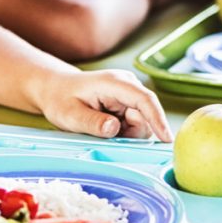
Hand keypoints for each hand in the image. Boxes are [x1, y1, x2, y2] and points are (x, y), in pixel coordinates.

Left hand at [34, 69, 172, 142]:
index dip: (157, 119)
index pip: (144, 100)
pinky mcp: (128, 104)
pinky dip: (123, 133)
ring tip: (100, 130)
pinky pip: (134, 125)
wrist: (55, 90)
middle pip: (146, 115)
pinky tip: (105, 130)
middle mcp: (127, 86)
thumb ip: (91, 122)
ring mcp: (129, 95)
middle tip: (106, 137)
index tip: (166, 139)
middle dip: (132, 133)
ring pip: (141, 123)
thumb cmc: (60, 99)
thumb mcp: (69, 115)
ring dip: (126, 135)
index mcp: (114, 83)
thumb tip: (114, 128)